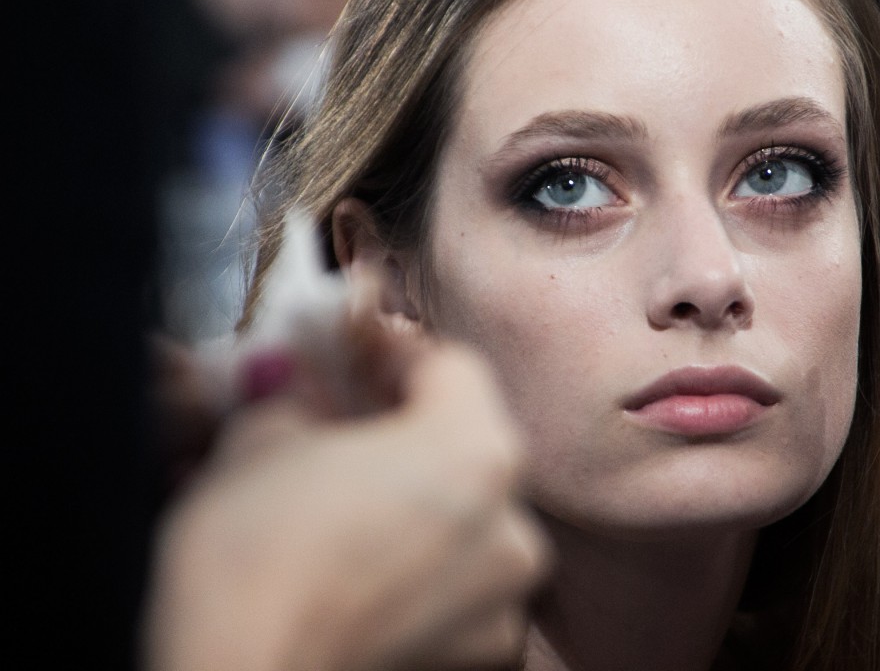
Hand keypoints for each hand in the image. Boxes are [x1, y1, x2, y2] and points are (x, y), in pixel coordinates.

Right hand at [144, 316, 547, 670]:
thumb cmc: (249, 555)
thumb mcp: (262, 440)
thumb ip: (300, 399)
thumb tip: (301, 386)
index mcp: (477, 450)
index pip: (454, 368)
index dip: (398, 354)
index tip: (356, 355)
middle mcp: (513, 523)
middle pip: (471, 446)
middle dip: (411, 429)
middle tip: (346, 426)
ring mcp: (505, 598)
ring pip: (472, 519)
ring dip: (422, 502)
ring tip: (352, 504)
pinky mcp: (481, 655)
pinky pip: (462, 586)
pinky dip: (424, 570)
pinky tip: (364, 569)